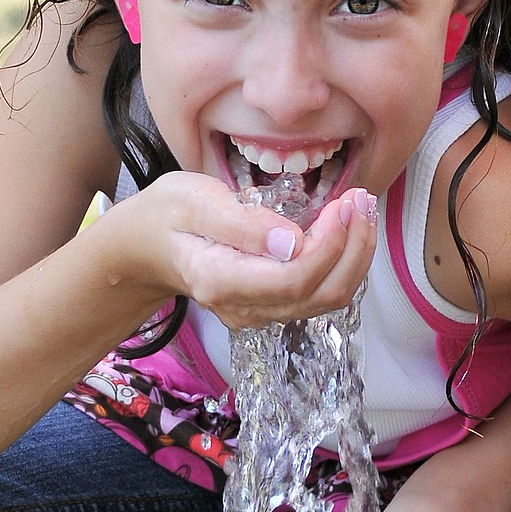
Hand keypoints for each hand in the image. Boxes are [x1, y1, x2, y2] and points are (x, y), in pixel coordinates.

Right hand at [119, 172, 378, 327]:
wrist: (148, 246)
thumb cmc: (168, 215)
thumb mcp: (192, 199)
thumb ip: (241, 222)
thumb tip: (292, 241)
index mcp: (221, 280)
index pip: (295, 278)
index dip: (330, 244)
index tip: (342, 203)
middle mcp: (245, 307)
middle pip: (322, 293)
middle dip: (353, 247)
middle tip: (362, 199)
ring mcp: (261, 312)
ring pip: (328, 298)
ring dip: (355, 254)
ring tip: (360, 207)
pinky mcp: (274, 305)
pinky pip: (322, 292)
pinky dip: (344, 261)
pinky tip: (346, 227)